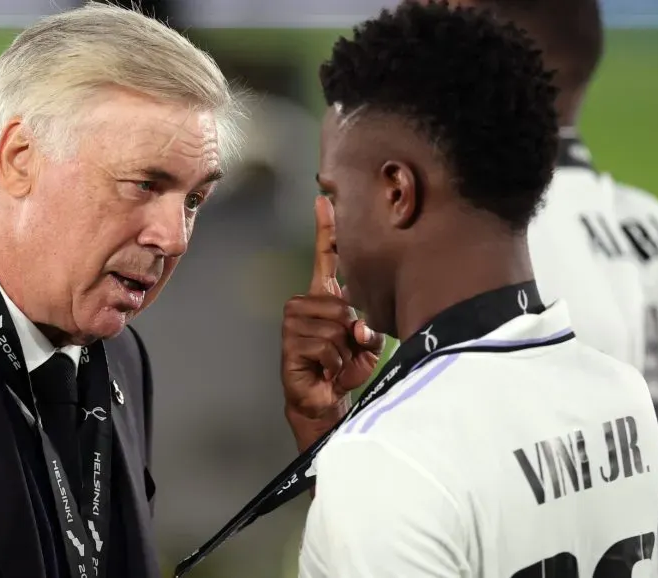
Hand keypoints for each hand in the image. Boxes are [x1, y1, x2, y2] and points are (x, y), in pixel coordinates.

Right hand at [281, 196, 384, 449]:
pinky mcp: (289, 343)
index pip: (325, 258)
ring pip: (334, 325)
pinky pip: (325, 345)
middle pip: (341, 303)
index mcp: (325, 298)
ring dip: (343, 350)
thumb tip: (356, 325)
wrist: (323, 400)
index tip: (324, 200)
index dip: (326, 230)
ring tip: (334, 362)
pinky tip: (326, 370)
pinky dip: (334, 362)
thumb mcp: (367, 346)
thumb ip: (368, 329)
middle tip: (345, 351)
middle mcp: (305, 304)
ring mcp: (294, 323)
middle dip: (352, 332)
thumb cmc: (345, 368)